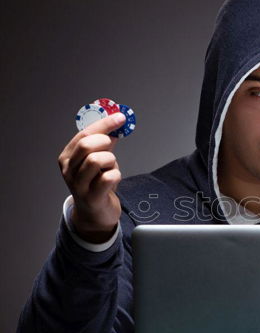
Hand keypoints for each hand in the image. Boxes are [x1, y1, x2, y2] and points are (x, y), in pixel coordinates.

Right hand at [58, 113, 125, 242]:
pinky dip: (116, 175)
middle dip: (105, 142)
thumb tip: (116, 124)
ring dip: (111, 161)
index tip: (120, 118)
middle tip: (112, 149)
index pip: (84, 133)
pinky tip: (113, 180)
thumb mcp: (98, 161)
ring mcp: (78, 185)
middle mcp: (68, 170)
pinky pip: (109, 178)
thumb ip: (104, 143)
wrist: (95, 214)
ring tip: (111, 168)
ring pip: (97, 160)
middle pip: (86, 145)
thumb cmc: (96, 185)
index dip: (104, 124)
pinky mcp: (92, 197)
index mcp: (67, 157)